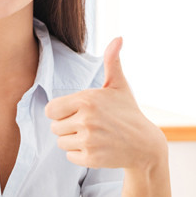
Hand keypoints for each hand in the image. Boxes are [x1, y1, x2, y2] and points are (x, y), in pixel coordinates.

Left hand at [45, 38, 166, 170]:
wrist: (144, 144)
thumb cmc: (127, 112)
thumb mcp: (119, 86)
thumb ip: (112, 61)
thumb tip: (118, 38)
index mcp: (87, 100)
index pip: (51, 110)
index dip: (61, 112)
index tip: (76, 113)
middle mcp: (86, 120)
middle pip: (55, 128)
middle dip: (68, 128)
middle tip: (89, 126)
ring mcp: (89, 140)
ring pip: (62, 143)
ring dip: (73, 142)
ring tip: (94, 136)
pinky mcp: (91, 158)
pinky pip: (70, 156)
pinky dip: (80, 155)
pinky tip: (97, 148)